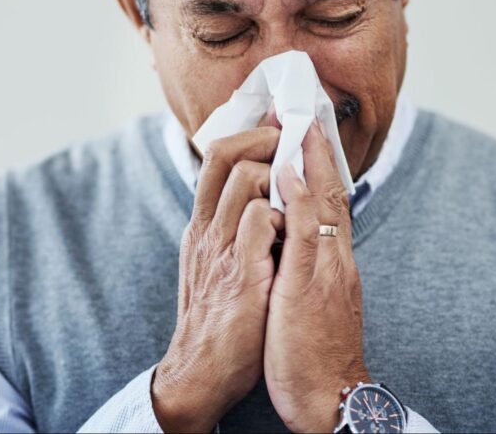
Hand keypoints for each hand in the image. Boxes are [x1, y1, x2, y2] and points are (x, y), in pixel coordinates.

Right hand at [152, 125, 284, 432]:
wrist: (201, 375)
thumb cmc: (220, 321)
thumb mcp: (215, 266)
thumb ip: (232, 231)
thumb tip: (261, 200)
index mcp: (201, 226)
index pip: (213, 159)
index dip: (246, 133)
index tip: (275, 120)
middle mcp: (205, 229)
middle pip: (222, 154)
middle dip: (262, 137)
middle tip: (289, 137)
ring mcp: (221, 248)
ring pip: (245, 178)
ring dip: (276, 175)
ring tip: (294, 189)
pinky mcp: (241, 272)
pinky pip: (262, 218)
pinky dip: (284, 213)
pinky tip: (295, 228)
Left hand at [265, 122, 370, 431]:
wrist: (331, 397)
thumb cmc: (316, 352)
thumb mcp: (312, 298)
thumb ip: (308, 263)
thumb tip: (295, 236)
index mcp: (332, 260)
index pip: (327, 200)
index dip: (319, 164)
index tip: (308, 128)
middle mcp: (334, 257)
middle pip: (330, 191)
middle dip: (318, 148)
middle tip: (305, 106)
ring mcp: (325, 268)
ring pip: (321, 202)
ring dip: (310, 158)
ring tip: (298, 119)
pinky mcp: (310, 285)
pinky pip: (305, 233)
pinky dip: (299, 197)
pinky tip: (289, 171)